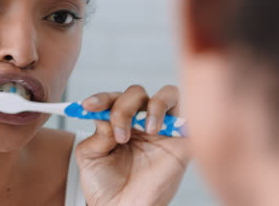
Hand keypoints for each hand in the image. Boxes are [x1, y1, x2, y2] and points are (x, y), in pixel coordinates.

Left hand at [75, 85, 189, 205]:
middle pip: (137, 93)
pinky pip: (190, 119)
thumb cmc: (105, 186)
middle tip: (120, 134)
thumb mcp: (90, 156)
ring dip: (155, 105)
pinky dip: (179, 117)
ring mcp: (164, 130)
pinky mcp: (183, 144)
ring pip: (169, 94)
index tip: (88, 107)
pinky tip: (160, 132)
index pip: (113, 98)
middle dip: (125, 108)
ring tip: (147, 130)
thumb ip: (97, 133)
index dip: (101, 98)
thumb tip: (106, 117)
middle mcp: (141, 122)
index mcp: (119, 122)